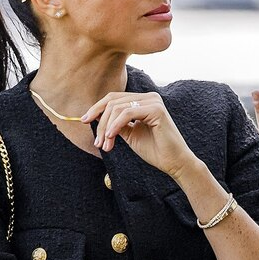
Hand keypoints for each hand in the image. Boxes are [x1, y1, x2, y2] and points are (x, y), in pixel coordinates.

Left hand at [82, 92, 198, 177]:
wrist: (174, 163)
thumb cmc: (155, 150)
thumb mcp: (130, 134)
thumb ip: (116, 124)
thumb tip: (96, 116)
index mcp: (144, 100)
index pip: (115, 98)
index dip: (97, 108)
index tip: (84, 120)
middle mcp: (149, 97)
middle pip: (113, 101)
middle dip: (100, 121)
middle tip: (97, 142)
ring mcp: (153, 101)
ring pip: (117, 108)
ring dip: (106, 128)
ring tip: (105, 145)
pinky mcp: (156, 110)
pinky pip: (127, 114)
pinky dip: (115, 126)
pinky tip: (111, 138)